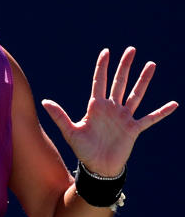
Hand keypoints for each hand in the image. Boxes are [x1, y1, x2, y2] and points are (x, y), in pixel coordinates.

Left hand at [41, 47, 177, 175]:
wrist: (98, 167)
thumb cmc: (83, 150)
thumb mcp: (70, 132)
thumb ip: (59, 116)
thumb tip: (44, 102)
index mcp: (96, 107)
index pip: (99, 82)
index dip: (102, 67)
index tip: (106, 51)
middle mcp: (111, 108)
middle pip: (119, 82)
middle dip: (125, 66)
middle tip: (131, 49)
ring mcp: (124, 117)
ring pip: (136, 94)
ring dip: (144, 80)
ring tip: (151, 64)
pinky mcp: (134, 129)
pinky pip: (150, 118)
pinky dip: (161, 112)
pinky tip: (174, 104)